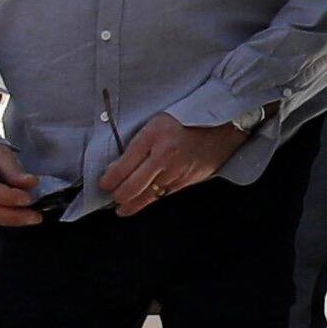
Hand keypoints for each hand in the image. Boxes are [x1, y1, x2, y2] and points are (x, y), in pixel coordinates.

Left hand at [102, 112, 241, 212]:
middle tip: (112, 198)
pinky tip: (142, 202)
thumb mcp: (156, 123)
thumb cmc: (186, 119)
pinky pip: (163, 195)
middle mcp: (163, 156)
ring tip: (122, 208)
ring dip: (131, 204)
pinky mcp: (188, 180)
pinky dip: (150, 199)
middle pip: (131, 188)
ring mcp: (176, 171)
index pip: (121, 167)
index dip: (107, 181)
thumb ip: (136, 146)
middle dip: (117, 197)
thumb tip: (114, 169)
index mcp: (152, 136)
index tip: (103, 185)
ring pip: (146, 196)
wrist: (223, 123)